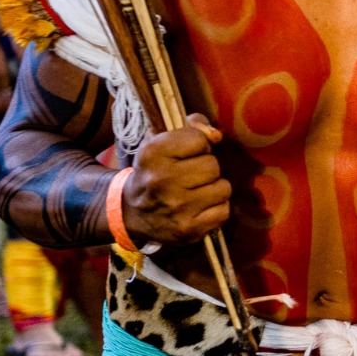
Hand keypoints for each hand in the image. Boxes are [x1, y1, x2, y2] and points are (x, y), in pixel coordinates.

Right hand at [123, 113, 232, 243]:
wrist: (132, 212)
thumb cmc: (153, 171)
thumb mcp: (161, 141)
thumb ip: (192, 126)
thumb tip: (216, 135)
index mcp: (153, 153)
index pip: (199, 139)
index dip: (197, 145)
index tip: (184, 154)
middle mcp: (162, 180)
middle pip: (213, 165)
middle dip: (206, 168)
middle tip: (190, 175)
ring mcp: (176, 207)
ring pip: (223, 188)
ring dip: (214, 188)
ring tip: (196, 191)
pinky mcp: (188, 229)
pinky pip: (224, 211)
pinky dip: (216, 209)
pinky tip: (200, 208)